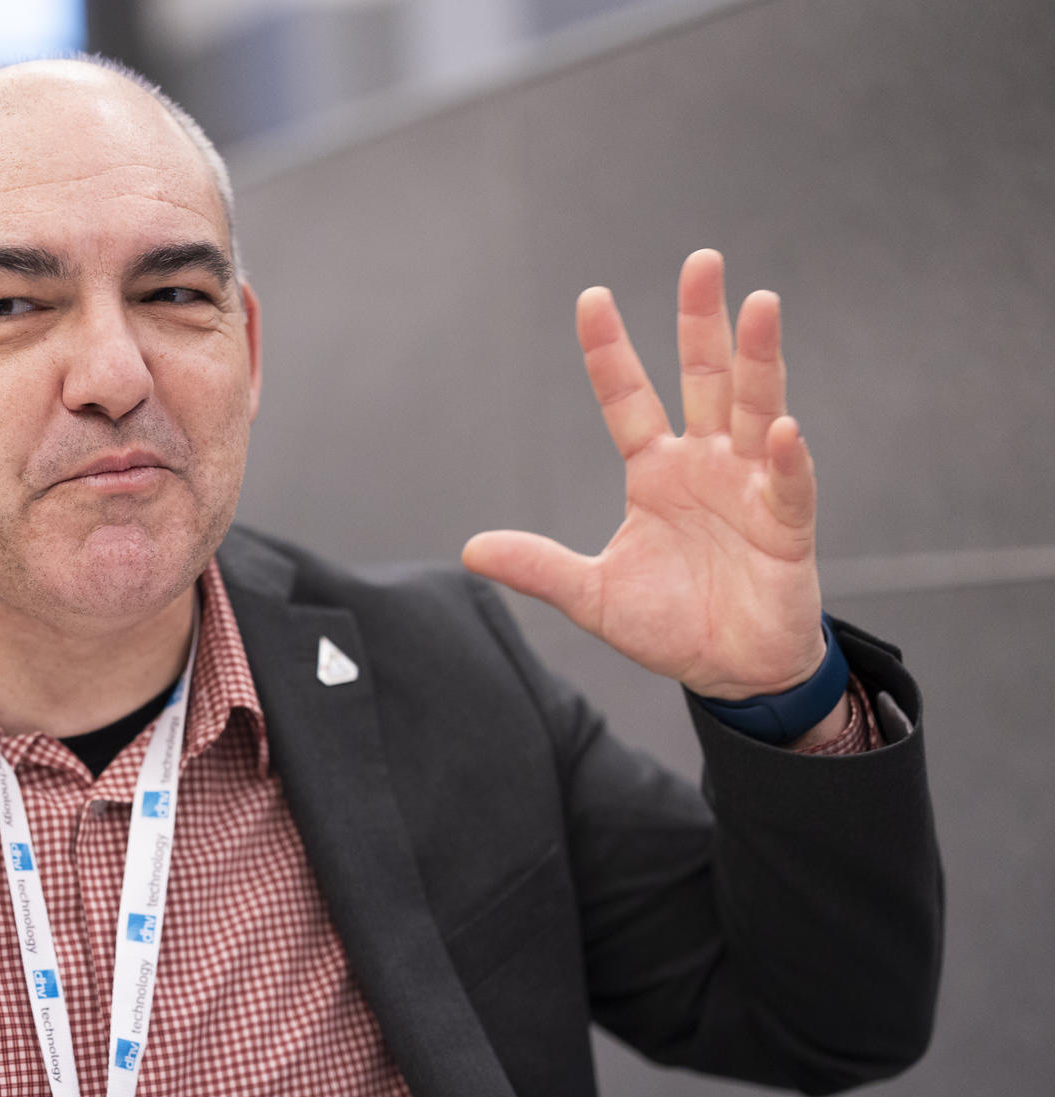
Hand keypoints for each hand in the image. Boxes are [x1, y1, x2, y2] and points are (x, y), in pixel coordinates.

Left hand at [462, 250, 824, 701]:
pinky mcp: (786, 525)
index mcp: (655, 471)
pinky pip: (788, 483)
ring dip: (758, 359)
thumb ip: (539, 567)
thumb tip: (471, 549)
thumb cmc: (669, 624)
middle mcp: (705, 463)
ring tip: (759, 304)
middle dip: (702, 321)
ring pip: (757, 408)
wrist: (730, 672)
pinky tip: (783, 428)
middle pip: (703, 378)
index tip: (591, 298)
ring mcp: (750, 486)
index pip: (628, 398)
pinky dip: (786, 457)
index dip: (611, 351)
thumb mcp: (590, 596)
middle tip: (702, 261)